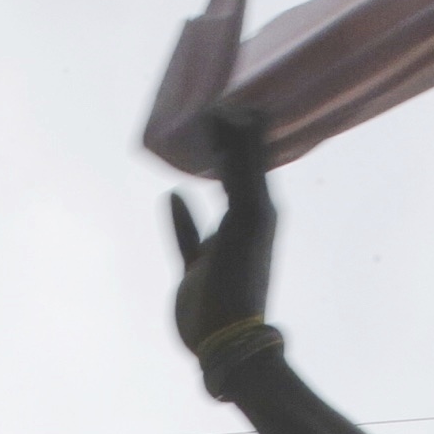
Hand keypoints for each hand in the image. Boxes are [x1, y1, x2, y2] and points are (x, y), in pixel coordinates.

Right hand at [165, 109, 276, 357]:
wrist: (226, 338)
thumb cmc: (240, 275)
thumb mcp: (247, 215)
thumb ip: (242, 169)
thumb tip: (233, 121)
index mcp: (261, 207)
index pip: (255, 153)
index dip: (243, 124)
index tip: (223, 96)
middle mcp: (245, 221)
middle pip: (238, 170)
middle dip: (227, 140)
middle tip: (208, 108)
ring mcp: (220, 245)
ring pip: (215, 197)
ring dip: (207, 170)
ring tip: (194, 143)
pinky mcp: (197, 268)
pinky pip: (188, 232)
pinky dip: (181, 212)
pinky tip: (172, 195)